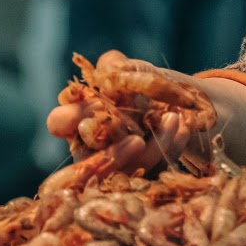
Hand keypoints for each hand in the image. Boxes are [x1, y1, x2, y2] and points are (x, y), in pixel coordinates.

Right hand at [46, 57, 245, 170]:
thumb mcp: (133, 71)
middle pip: (87, 159)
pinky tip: (184, 129)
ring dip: (149, 147)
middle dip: (112, 151)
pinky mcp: (142, 180)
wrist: (187, 106)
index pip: (59, 122)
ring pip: (122, 171)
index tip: (94, 111)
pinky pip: (151, 174)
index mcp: (79, 117)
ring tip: (174, 119)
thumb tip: (109, 69)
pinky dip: (168, 149)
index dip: (69, 119)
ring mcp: (115, 168)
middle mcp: (90, 147)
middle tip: (137, 139)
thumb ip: (116, 66)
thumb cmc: (148, 86)